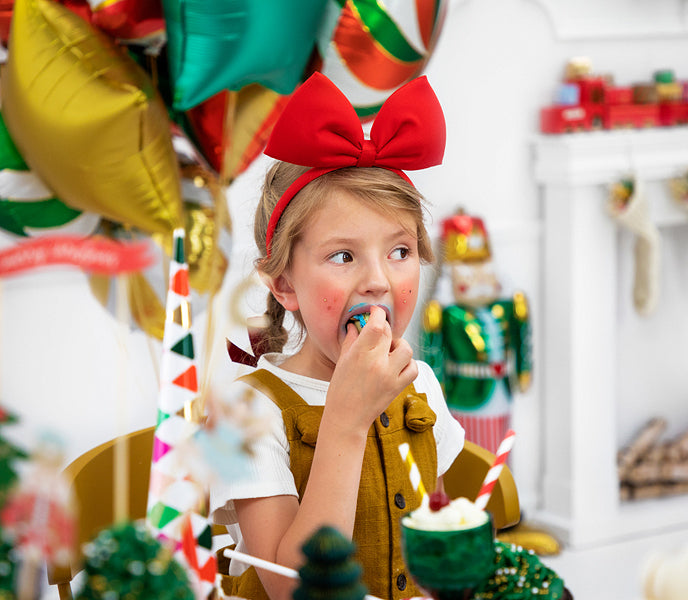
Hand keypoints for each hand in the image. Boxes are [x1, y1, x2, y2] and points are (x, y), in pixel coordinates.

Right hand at [326, 306, 417, 433]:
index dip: (378, 314)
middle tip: (379, 333)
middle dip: (385, 329)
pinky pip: (413, 368)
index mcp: (360, 354)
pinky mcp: (398, 387)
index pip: (376, 325)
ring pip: (406, 349)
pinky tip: (398, 365)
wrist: (346, 418)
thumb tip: (356, 324)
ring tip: (390, 350)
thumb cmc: (340, 389)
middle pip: (389, 334)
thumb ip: (351, 340)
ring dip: (399, 345)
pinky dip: (408, 363)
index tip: (375, 312)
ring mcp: (390, 375)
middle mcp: (377, 363)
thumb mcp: (341, 362)